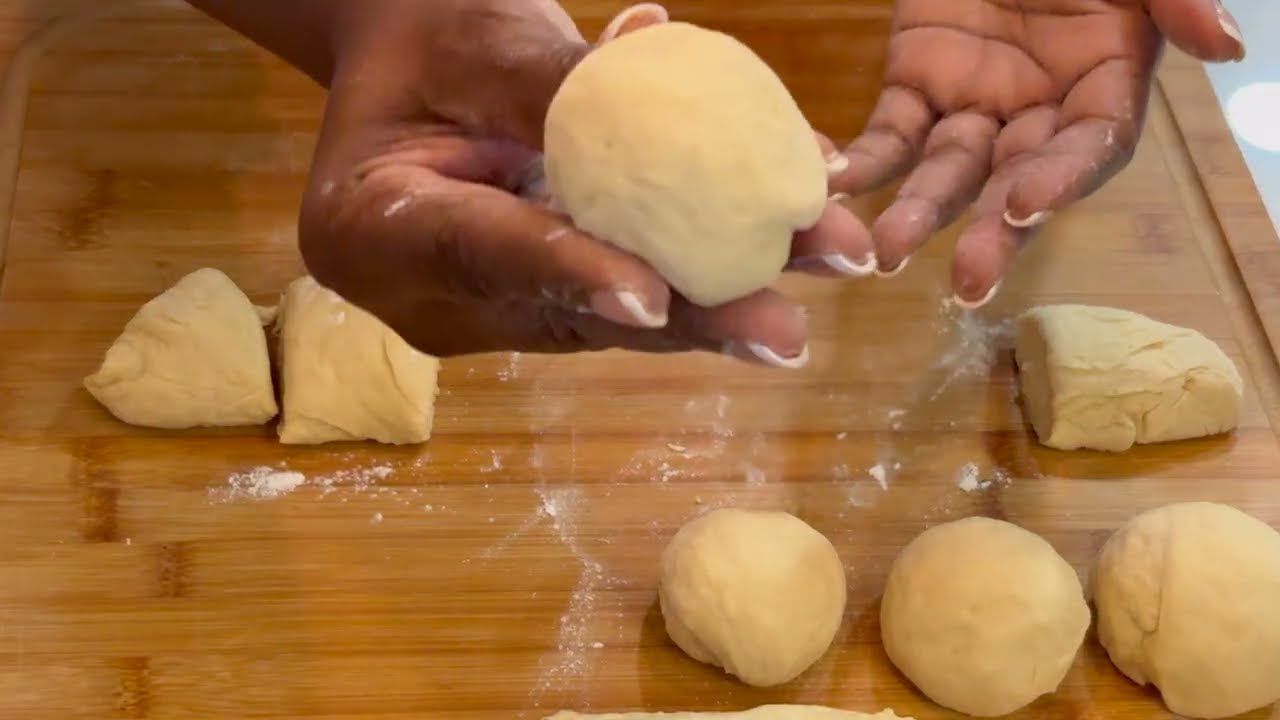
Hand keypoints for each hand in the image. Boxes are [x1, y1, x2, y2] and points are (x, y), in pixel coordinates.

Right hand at [300, 1, 870, 367]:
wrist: (413, 56)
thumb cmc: (427, 30)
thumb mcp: (480, 38)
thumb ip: (560, 92)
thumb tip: (688, 133)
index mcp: (367, 229)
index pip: (482, 254)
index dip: (571, 276)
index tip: (653, 299)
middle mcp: (426, 292)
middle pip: (567, 313)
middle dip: (688, 321)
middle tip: (783, 335)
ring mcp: (487, 303)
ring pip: (612, 315)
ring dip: (724, 302)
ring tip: (823, 277)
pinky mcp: (539, 295)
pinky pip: (627, 289)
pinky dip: (707, 268)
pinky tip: (799, 246)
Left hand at [829, 0, 1245, 305]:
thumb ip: (1177, 1)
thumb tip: (1229, 45)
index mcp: (1103, 90)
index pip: (1088, 151)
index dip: (1062, 182)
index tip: (1026, 207)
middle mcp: (1038, 113)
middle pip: (1015, 184)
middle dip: (991, 234)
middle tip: (967, 283)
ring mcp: (974, 103)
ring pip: (946, 172)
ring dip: (918, 213)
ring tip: (885, 249)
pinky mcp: (915, 82)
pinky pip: (888, 134)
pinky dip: (861, 162)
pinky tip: (837, 184)